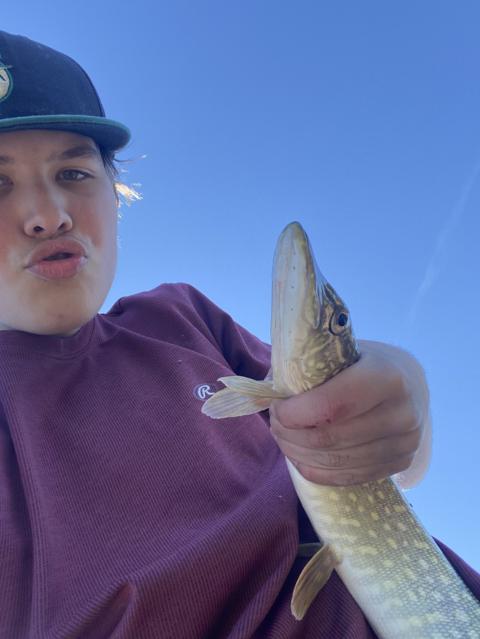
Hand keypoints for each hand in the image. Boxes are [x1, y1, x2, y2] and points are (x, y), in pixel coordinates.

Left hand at [268, 340, 430, 486]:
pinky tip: (300, 457)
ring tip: (284, 437)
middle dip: (290, 434)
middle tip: (275, 423)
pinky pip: (347, 478)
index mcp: (386, 376)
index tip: (276, 406)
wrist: (410, 381)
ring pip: (335, 462)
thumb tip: (266, 389)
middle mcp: (401, 412)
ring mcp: (405, 443)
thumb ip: (307, 368)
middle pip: (329, 438)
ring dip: (298, 453)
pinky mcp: (401, 464)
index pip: (330, 405)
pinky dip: (315, 470)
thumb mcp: (340, 353)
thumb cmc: (364, 362)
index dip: (294, 413)